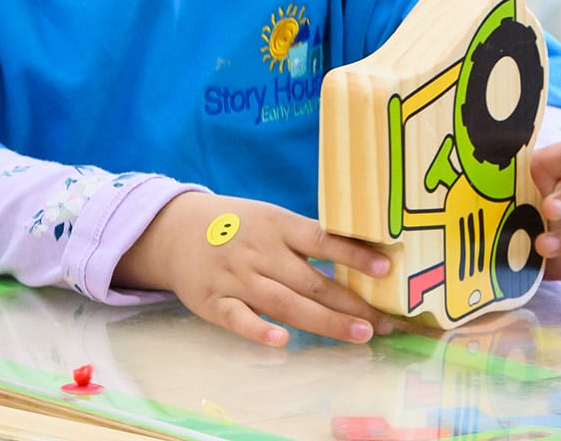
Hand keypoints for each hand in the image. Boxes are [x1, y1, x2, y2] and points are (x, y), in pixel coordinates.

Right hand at [115, 192, 393, 346]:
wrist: (173, 230)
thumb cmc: (236, 227)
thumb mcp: (269, 219)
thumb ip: (305, 238)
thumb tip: (363, 260)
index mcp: (276, 225)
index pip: (322, 239)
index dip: (354, 254)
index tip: (387, 268)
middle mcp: (258, 251)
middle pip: (311, 281)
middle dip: (351, 303)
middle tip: (385, 323)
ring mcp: (235, 277)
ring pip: (285, 303)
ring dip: (325, 321)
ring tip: (360, 334)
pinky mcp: (214, 301)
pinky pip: (238, 318)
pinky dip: (259, 330)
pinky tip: (282, 341)